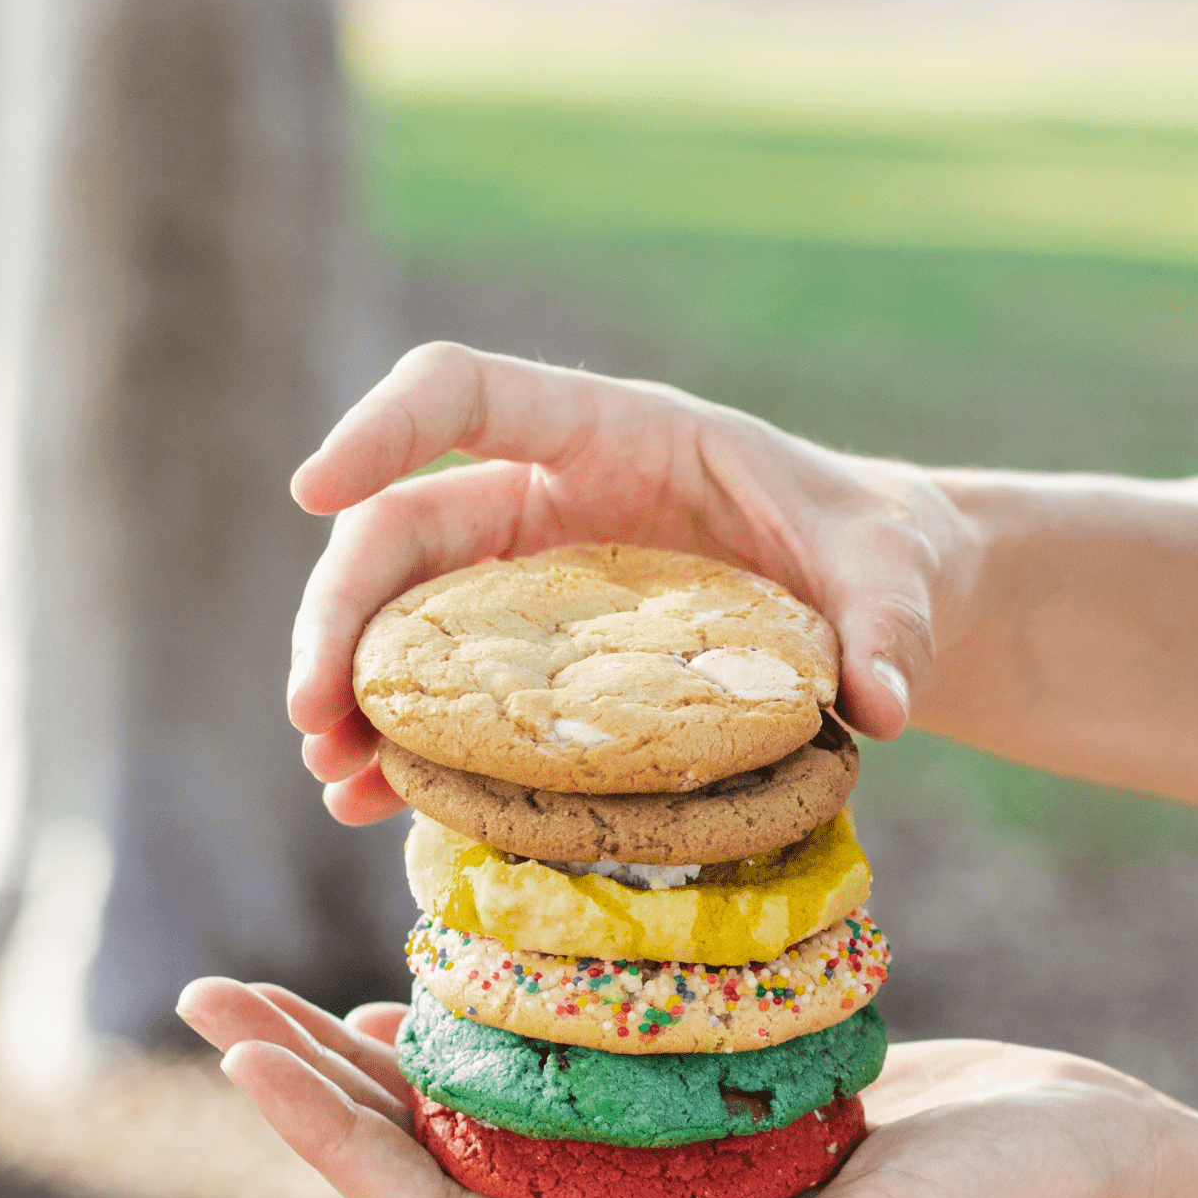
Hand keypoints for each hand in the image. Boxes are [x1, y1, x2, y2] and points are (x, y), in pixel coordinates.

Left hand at [175, 976, 1163, 1197]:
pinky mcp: (702, 1090)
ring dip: (368, 1050)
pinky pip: (560, 1056)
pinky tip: (432, 977)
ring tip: (275, 989)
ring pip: (477, 1103)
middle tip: (207, 998)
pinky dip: (484, 1018)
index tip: (247, 1047)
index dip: (333, 1141)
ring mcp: (659, 1151)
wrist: (1085, 1168)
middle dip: (308, 1084)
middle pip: (428, 1152)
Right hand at [285, 342, 980, 823]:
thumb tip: (883, 707)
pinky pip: (453, 700)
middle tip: (312, 713)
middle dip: (343, 615)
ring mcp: (535, 591)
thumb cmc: (870, 554)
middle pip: (403, 531)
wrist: (871, 611)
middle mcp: (549, 504)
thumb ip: (885, 621)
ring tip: (332, 774)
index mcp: (613, 432)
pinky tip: (375, 805)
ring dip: (356, 693)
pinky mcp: (542, 669)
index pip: (465, 392)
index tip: (308, 489)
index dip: (381, 425)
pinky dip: (412, 748)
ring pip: (406, 622)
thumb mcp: (889, 568)